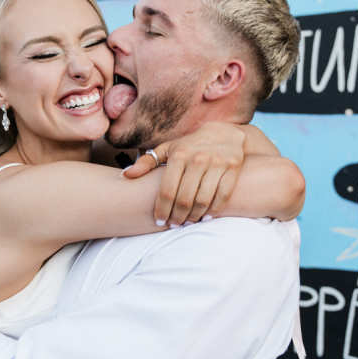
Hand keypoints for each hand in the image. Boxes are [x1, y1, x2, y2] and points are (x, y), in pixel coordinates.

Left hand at [124, 122, 246, 226]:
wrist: (223, 133)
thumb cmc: (190, 145)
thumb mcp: (167, 149)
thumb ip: (146, 162)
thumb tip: (125, 176)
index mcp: (178, 154)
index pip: (167, 190)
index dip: (162, 210)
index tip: (159, 221)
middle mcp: (197, 158)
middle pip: (184, 199)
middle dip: (177, 217)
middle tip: (174, 225)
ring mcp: (217, 163)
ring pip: (203, 200)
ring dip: (194, 217)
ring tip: (188, 222)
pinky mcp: (232, 167)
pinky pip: (222, 196)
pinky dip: (213, 211)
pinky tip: (205, 217)